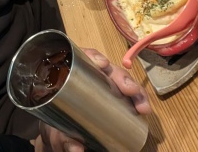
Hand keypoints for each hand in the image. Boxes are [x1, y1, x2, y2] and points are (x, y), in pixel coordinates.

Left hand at [33, 49, 150, 151]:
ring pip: (121, 80)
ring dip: (134, 88)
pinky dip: (137, 98)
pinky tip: (143, 107)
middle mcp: (88, 78)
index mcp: (68, 78)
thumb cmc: (54, 130)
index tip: (102, 64)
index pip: (81, 58)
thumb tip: (77, 149)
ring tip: (142, 104)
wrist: (60, 141)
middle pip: (107, 69)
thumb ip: (63, 140)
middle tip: (130, 89)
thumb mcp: (55, 134)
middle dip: (121, 76)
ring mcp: (102, 88)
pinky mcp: (114, 100)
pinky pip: (127, 94)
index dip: (93, 56)